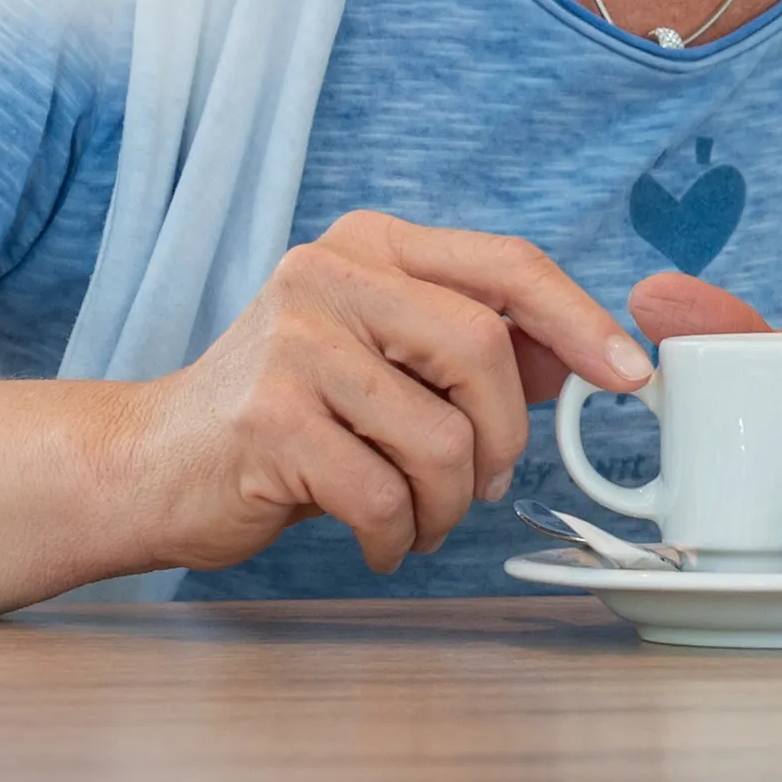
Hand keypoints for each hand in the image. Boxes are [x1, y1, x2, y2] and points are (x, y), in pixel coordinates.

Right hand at [124, 211, 655, 574]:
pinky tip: (371, 535)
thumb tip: (584, 356)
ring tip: (412, 515)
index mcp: (367, 246)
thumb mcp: (382, 360)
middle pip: (482, 347)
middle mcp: (326, 274)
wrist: (151, 463)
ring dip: (446, 505)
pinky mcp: (268, 418)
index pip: (504, 264)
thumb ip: (472, 349)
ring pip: (441, 434)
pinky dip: (394, 535)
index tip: (630, 375)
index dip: (579, 320)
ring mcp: (293, 341)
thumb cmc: (284, 415)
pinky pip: (384, 494)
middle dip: (503, 436)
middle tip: (483, 484)